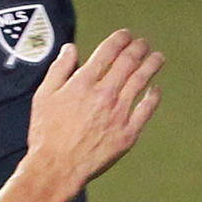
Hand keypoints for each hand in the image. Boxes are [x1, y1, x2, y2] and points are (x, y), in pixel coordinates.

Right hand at [22, 28, 162, 191]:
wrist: (57, 167)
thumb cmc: (46, 133)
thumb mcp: (43, 96)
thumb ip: (59, 69)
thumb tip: (70, 49)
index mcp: (83, 83)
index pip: (107, 52)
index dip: (119, 39)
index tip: (125, 35)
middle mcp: (104, 94)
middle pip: (128, 63)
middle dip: (138, 48)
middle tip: (143, 43)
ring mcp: (119, 114)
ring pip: (141, 82)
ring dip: (151, 65)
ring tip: (157, 58)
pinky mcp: (128, 133)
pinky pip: (146, 110)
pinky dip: (153, 96)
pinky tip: (155, 89)